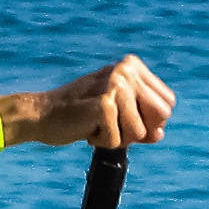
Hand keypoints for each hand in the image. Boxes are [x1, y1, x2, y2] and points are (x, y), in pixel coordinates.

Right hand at [0, 56, 174, 149]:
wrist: (41, 115)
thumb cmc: (78, 115)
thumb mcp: (116, 114)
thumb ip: (141, 122)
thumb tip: (160, 134)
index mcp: (132, 66)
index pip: (167, 102)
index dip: (151, 121)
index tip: (125, 120)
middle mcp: (126, 70)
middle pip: (160, 116)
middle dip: (138, 130)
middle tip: (110, 124)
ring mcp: (115, 85)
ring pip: (139, 132)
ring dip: (117, 138)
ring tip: (95, 125)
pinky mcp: (104, 104)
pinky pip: (117, 141)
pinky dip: (101, 142)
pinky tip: (86, 128)